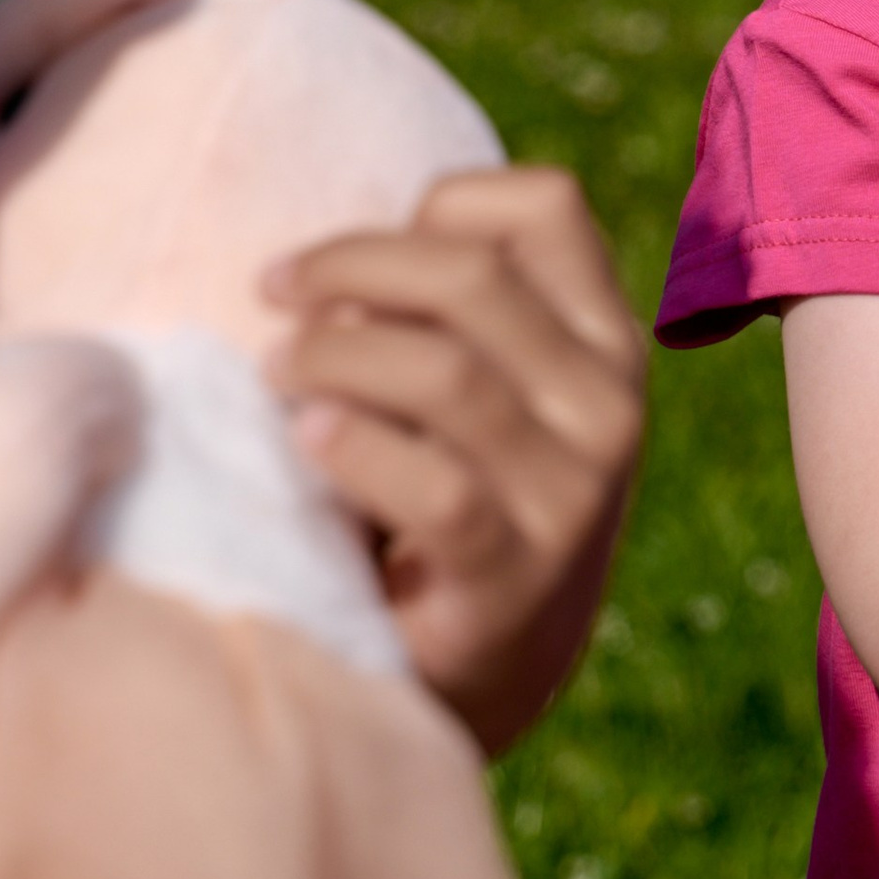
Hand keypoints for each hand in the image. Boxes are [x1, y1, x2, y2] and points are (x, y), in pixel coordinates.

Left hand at [265, 166, 648, 754]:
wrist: (480, 673)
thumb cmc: (452, 488)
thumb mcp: (488, 386)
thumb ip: (454, 310)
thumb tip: (334, 255)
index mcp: (604, 336)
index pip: (547, 205)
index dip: (439, 205)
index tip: (354, 256)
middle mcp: (608, 403)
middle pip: (474, 277)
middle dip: (349, 266)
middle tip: (270, 291)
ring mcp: (572, 495)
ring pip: (447, 374)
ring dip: (331, 356)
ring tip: (272, 372)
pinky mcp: (513, 581)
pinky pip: (436, 490)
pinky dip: (356, 450)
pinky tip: (305, 439)